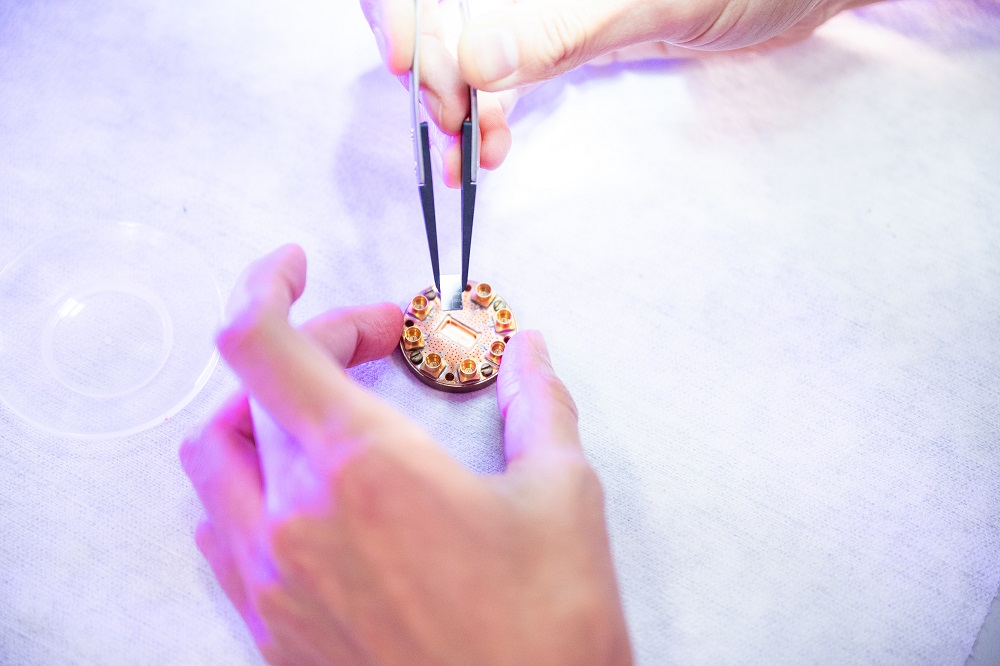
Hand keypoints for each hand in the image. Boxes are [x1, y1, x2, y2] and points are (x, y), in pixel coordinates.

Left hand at [181, 245, 631, 664]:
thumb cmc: (548, 632)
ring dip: (264, 412)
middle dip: (311, 345)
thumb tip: (525, 350)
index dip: (264, 283)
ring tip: (333, 411)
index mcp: (363, 468)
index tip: (294, 265)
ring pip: (216, 461)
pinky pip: (221, 532)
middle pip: (248, 391)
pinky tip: (309, 493)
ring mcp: (270, 582)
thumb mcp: (563, 496)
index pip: (260, 342)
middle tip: (380, 350)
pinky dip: (251, 484)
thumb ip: (536, 402)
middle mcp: (293, 520)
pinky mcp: (270, 631)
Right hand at [360, 0, 880, 183]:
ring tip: (466, 155)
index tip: (412, 68)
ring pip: (459, 43)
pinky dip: (484, 111)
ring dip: (452, 101)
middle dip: (429, 65)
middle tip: (451, 124)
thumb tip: (477, 60)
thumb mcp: (662, 0)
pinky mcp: (553, 31)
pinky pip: (495, 70)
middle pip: (437, 7)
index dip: (404, 8)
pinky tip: (490, 146)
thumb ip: (566, 28)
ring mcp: (535, 1)